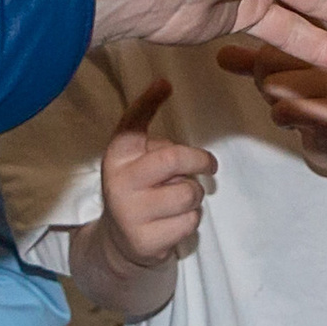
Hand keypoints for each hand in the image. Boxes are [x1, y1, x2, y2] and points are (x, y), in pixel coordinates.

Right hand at [100, 77, 217, 266]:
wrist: (120, 242)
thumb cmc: (138, 189)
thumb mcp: (135, 158)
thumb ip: (149, 129)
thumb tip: (163, 83)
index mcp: (117, 157)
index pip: (131, 124)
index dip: (148, 102)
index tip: (165, 85)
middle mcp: (119, 182)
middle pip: (173, 158)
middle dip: (200, 160)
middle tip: (209, 165)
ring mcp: (130, 213)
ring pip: (189, 193)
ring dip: (195, 195)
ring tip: (179, 199)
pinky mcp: (146, 240)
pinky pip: (190, 221)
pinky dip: (191, 219)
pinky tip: (174, 221)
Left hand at [216, 37, 326, 164]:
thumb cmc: (313, 99)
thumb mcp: (280, 74)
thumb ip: (250, 62)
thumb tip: (221, 54)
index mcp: (319, 31)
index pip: (277, 26)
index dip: (264, 49)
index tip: (274, 62)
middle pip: (267, 56)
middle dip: (265, 79)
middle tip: (285, 89)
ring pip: (274, 84)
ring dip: (275, 100)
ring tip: (295, 103)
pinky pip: (285, 109)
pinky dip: (282, 118)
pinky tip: (297, 119)